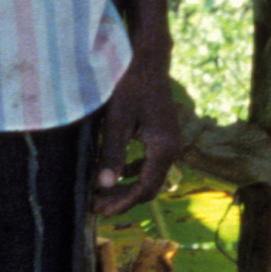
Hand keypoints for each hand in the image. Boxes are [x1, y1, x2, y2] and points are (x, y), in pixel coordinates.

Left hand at [94, 55, 185, 217]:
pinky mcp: (164, 136)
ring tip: (102, 194)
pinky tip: (116, 172)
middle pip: (149, 187)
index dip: (122, 202)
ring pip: (150, 176)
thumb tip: (105, 185)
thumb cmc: (131, 85)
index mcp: (164, 148)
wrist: (147, 60)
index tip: (100, 210)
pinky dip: (133, 172)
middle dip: (123, 199)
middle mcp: (173, 149)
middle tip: (97, 207)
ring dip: (127, 187)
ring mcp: (171, 143)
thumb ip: (112, 153)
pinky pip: (151, 163)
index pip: (144, 188)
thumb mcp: (117, 120)